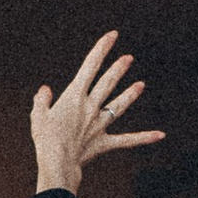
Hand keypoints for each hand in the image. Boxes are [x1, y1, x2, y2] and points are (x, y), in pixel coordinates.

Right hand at [31, 31, 164, 195]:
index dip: (102, 49)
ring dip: (130, 94)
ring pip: (119, 106)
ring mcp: (99, 124)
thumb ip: (41, 101)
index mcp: (74, 96)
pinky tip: (160, 135)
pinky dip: (144, 137)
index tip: (112, 36)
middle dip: (118, 68)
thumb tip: (44, 90)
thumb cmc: (45, 139)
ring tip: (141, 85)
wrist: (57, 162)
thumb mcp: (38, 116)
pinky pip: (128, 140)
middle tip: (129, 58)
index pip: (90, 66)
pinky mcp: (105, 142)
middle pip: (108, 83)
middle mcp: (90, 107)